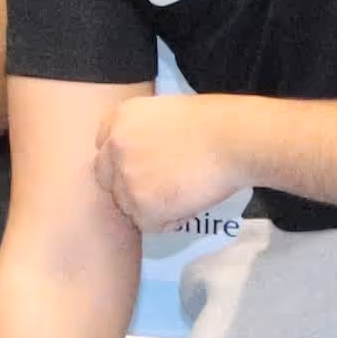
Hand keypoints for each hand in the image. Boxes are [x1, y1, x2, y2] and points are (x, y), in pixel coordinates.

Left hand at [93, 91, 245, 233]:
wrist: (232, 139)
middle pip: (108, 179)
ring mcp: (125, 178)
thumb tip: (147, 157)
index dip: (123, 161)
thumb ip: (146, 133)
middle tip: (160, 188)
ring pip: (127, 205)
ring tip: (184, 194)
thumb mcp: (167, 112)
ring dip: (150, 206)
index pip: (104, 148)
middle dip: (129, 186)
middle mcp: (114, 147)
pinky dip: (168, 221)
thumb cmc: (215, 121)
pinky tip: (189, 204)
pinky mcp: (141, 206)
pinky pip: (148, 224)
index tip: (143, 167)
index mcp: (120, 118)